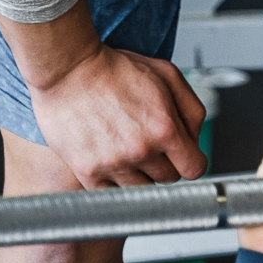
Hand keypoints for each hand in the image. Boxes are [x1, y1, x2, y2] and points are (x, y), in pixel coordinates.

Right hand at [27, 41, 208, 188]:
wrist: (67, 69)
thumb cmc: (114, 69)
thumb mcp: (167, 75)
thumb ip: (191, 110)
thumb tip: (195, 141)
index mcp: (164, 128)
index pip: (194, 169)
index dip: (190, 161)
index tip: (181, 156)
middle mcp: (141, 151)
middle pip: (168, 179)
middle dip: (164, 163)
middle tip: (148, 144)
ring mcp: (114, 164)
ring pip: (141, 189)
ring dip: (139, 175)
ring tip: (125, 151)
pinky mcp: (89, 172)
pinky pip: (111, 194)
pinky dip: (113, 183)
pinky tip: (109, 162)